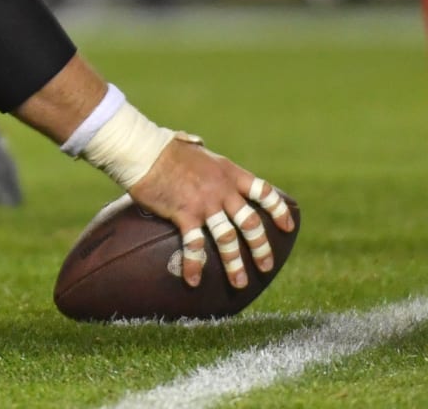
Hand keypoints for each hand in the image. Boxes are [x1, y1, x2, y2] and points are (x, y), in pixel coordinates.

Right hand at [128, 137, 295, 289]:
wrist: (143, 150)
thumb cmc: (164, 147)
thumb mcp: (195, 148)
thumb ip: (205, 156)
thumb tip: (200, 146)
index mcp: (228, 172)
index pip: (263, 192)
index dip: (278, 210)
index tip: (288, 226)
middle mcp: (221, 189)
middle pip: (250, 223)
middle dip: (261, 248)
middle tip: (266, 266)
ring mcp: (204, 203)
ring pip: (227, 239)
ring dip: (234, 264)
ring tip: (239, 283)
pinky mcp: (184, 214)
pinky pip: (193, 245)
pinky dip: (194, 264)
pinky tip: (193, 280)